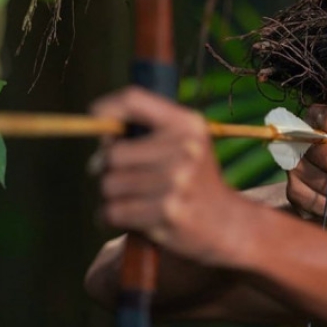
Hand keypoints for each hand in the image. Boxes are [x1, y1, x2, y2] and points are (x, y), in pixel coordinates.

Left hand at [90, 86, 242, 264]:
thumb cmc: (197, 183)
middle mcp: (184, 149)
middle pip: (112, 153)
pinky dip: (109, 218)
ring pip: (109, 185)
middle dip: (106, 169)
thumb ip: (148, 131)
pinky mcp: (166, 213)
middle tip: (123, 179)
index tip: (95, 118)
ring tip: (133, 201)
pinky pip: (113, 211)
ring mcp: (176, 182)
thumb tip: (99, 134)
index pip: (133, 100)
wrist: (230, 226)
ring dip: (111, 197)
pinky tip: (127, 219)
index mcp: (188, 125)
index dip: (106, 109)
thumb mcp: (187, 144)